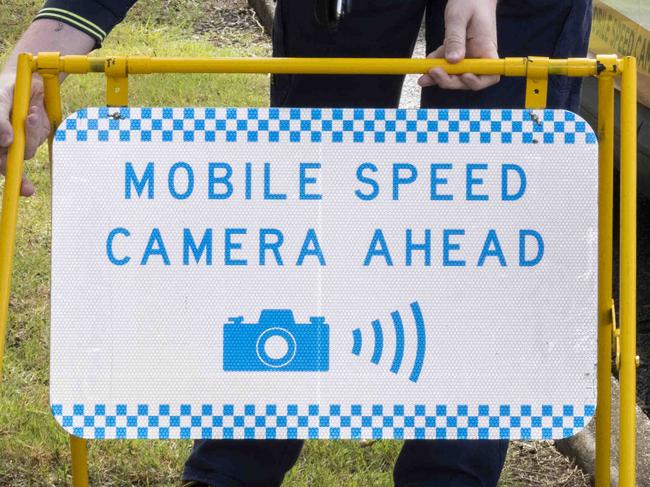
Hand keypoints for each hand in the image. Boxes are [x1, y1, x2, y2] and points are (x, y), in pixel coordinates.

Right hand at [0, 73, 49, 196]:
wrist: (26, 77)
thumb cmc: (7, 89)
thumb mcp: (1, 99)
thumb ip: (0, 119)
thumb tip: (6, 141)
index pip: (0, 163)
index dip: (11, 179)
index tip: (23, 191)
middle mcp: (6, 142)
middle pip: (10, 165)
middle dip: (20, 176)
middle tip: (28, 187)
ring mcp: (22, 139)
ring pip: (28, 150)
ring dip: (30, 133)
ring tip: (30, 113)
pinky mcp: (38, 133)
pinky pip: (39, 136)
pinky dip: (37, 125)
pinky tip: (34, 112)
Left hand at [418, 0, 499, 90]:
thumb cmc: (470, 2)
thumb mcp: (459, 18)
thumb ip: (455, 39)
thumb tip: (453, 60)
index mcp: (486, 48)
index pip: (490, 75)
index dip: (477, 81)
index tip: (464, 75)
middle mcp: (478, 56)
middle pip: (467, 80)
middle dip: (451, 80)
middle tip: (434, 71)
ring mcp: (467, 57)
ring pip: (454, 75)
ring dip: (439, 77)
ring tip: (424, 75)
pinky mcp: (456, 54)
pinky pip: (446, 66)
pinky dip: (435, 68)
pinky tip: (425, 65)